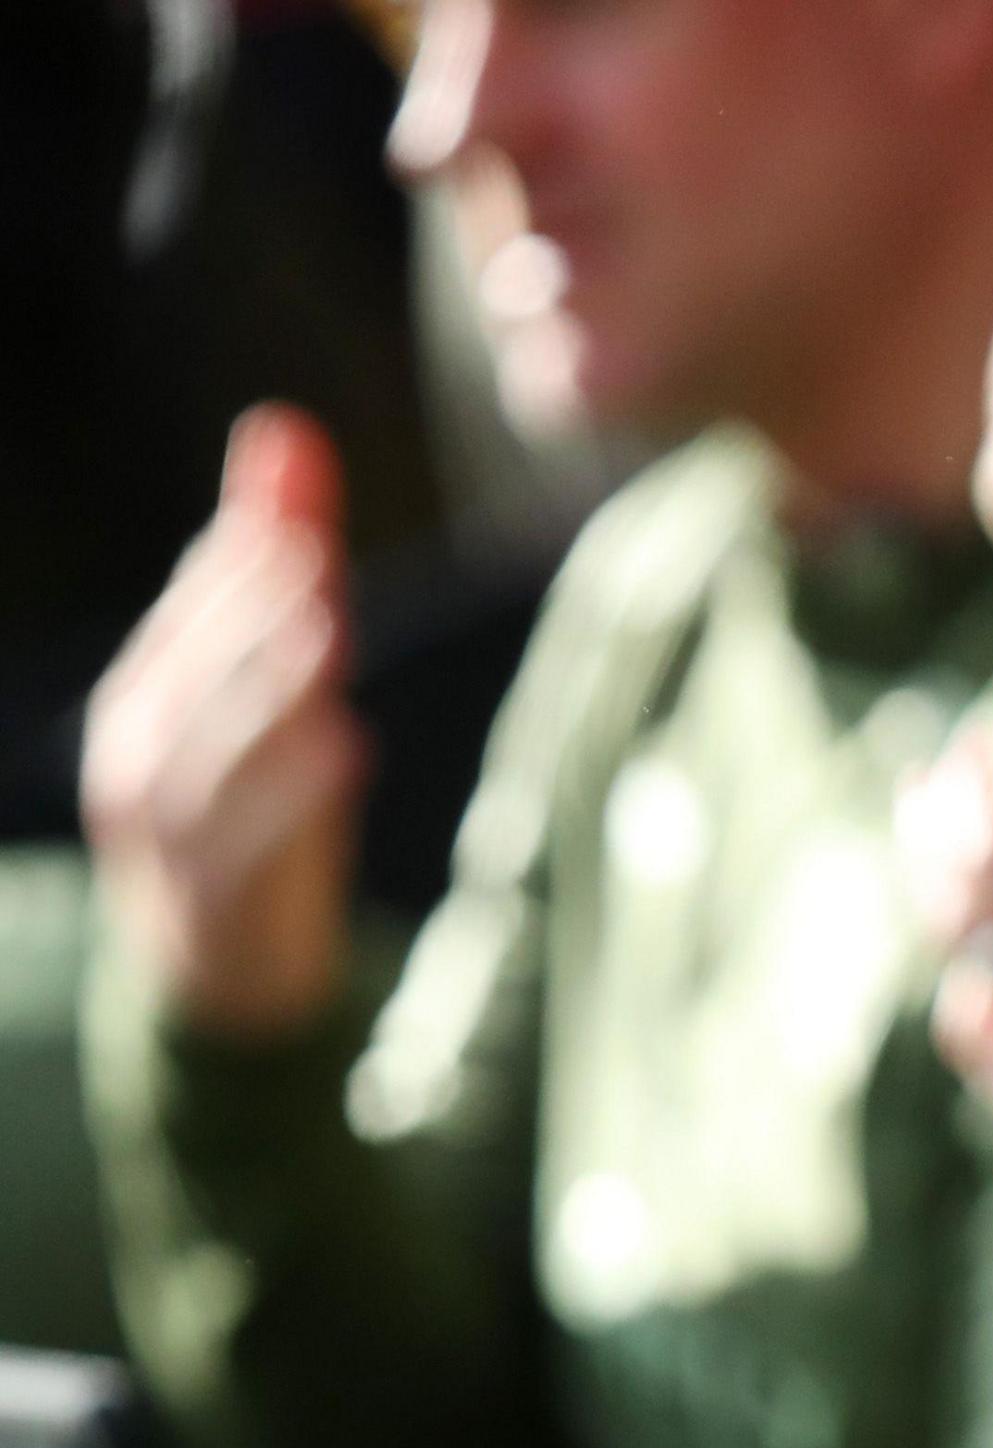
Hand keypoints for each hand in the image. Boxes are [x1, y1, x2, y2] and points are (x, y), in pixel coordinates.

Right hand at [81, 406, 369, 1041]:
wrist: (219, 969)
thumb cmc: (252, 802)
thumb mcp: (268, 682)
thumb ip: (280, 565)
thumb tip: (287, 429)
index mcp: (152, 691)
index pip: (196, 609)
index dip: (248, 559)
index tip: (302, 509)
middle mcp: (139, 751)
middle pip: (198, 668)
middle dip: (254, 608)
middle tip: (314, 552)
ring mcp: (164, 828)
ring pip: (211, 749)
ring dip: (269, 688)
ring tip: (330, 632)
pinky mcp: (210, 894)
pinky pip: (244, 840)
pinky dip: (292, 794)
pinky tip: (348, 747)